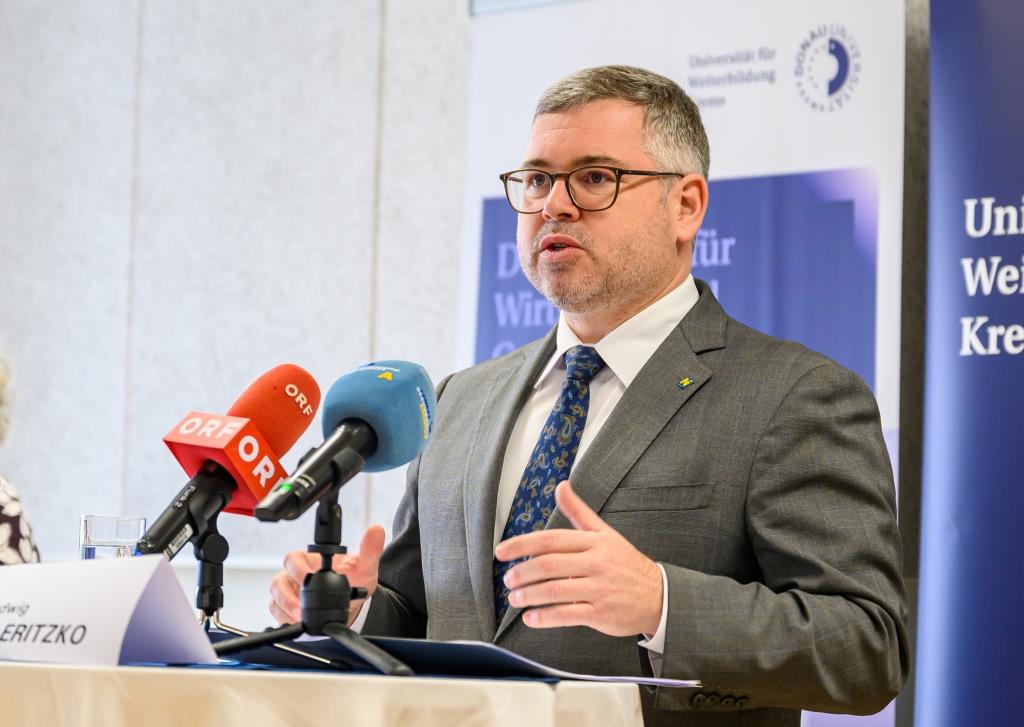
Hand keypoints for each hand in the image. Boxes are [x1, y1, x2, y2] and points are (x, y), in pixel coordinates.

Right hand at [269, 524, 385, 625]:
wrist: (352, 604)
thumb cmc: (354, 581)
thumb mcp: (364, 567)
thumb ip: (369, 550)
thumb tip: (376, 530)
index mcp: (310, 559)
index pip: (293, 558)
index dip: (297, 568)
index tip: (308, 578)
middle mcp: (296, 574)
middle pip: (279, 580)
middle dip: (289, 594)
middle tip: (303, 605)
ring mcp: (289, 591)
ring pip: (276, 597)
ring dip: (287, 607)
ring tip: (302, 616)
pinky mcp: (287, 608)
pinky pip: (277, 612)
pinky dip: (285, 617)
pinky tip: (298, 621)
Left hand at [494, 481, 663, 636]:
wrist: (658, 595)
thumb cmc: (626, 563)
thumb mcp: (604, 533)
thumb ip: (579, 512)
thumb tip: (561, 486)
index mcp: (593, 542)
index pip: (551, 539)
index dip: (522, 544)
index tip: (501, 552)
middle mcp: (595, 563)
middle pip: (549, 565)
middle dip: (522, 572)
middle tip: (508, 579)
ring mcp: (598, 588)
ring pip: (555, 590)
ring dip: (529, 595)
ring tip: (515, 598)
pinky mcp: (600, 613)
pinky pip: (567, 615)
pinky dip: (545, 617)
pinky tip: (531, 617)